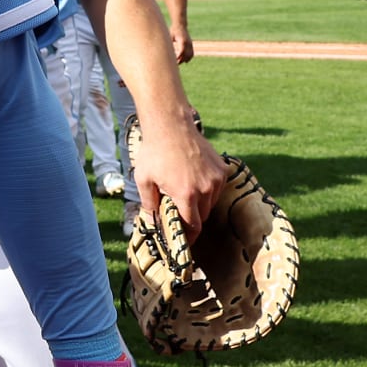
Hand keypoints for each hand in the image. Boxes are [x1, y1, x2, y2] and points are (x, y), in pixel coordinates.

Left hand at [129, 112, 224, 240]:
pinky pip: (217, 187)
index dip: (188, 236)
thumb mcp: (144, 179)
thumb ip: (149, 203)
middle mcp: (206, 189)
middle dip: (191, 219)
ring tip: (183, 194)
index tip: (184, 241)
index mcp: (186, 194)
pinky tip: (193, 180)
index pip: (193, 225)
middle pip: (202, 215)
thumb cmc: (154, 152)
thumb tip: (151, 221)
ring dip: (200, 204)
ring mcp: (216, 178)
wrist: (170, 125)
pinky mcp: (222, 169)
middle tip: (178, 215)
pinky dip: (207, 189)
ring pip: (211, 202)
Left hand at [169, 26, 193, 63]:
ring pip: (190, 54)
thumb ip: (169, 44)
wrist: (180, 25)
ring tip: (179, 63)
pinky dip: (189, 57)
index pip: (182, 51)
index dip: (179, 57)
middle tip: (175, 64)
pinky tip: (185, 61)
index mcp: (182, 40)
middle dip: (181, 60)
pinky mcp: (191, 44)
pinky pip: (192, 53)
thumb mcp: (170, 37)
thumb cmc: (173, 31)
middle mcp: (188, 43)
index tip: (175, 60)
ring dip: (185, 60)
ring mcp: (190, 44)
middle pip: (186, 54)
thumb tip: (164, 52)